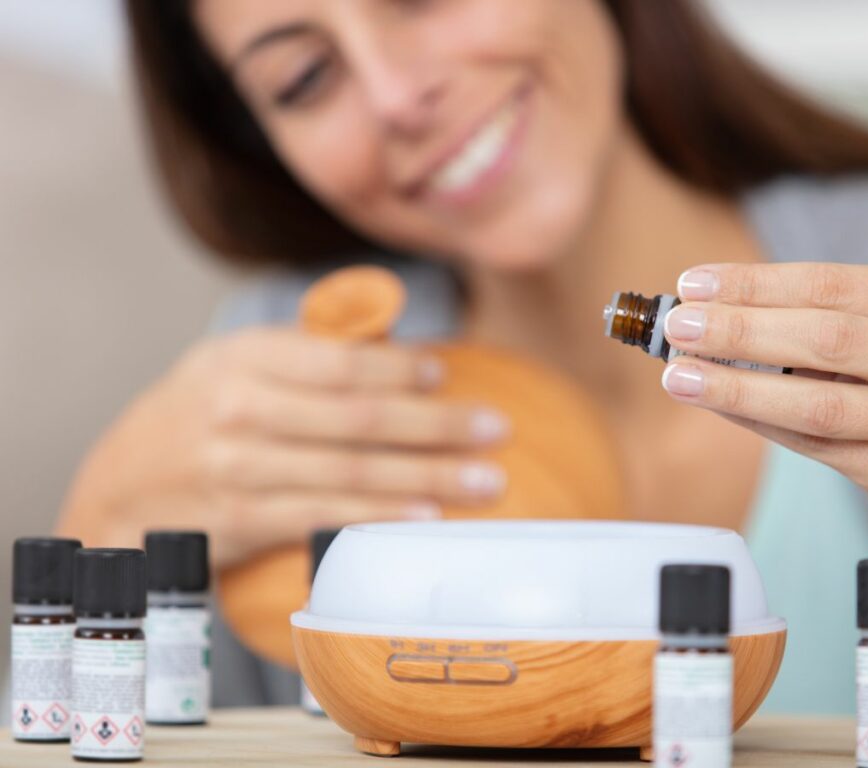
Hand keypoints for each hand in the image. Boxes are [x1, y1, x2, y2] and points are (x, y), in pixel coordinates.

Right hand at [57, 328, 508, 567]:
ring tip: (484, 482)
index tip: (448, 374)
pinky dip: (379, 518)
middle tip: (495, 429)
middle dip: (437, 424)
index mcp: (244, 357)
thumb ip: (307, 354)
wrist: (118, 489)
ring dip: (427, 477)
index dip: (401, 368)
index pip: (338, 360)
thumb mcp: (234, 365)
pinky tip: (425, 517)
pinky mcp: (241, 520)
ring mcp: (238, 468)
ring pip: (351, 472)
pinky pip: (324, 518)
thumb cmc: (194, 417)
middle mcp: (240, 409)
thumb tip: (397, 346)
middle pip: (359, 417)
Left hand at [660, 262, 867, 537]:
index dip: (756, 283)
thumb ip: (822, 320)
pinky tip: (719, 405)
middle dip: (740, 329)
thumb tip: (715, 313)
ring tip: (681, 374)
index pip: (831, 283)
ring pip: (817, 401)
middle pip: (825, 337)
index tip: (695, 284)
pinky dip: (759, 422)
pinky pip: (815, 445)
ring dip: (737, 385)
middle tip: (678, 326)